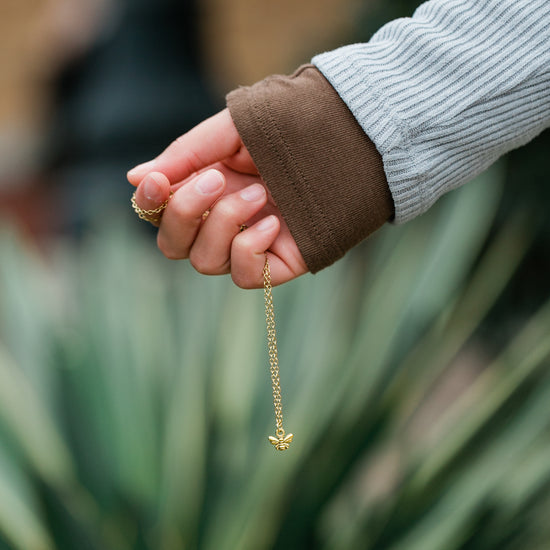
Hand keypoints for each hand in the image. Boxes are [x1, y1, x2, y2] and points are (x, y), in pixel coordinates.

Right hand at [127, 109, 306, 287]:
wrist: (340, 140)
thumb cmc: (285, 131)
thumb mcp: (229, 133)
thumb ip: (184, 155)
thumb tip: (134, 177)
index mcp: (204, 190)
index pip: (159, 213)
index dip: (150, 203)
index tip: (159, 180)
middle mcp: (221, 222)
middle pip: (173, 245)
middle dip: (185, 213)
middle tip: (216, 180)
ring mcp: (248, 244)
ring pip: (205, 263)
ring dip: (224, 224)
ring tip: (258, 195)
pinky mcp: (277, 263)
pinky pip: (245, 277)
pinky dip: (250, 249)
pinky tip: (273, 224)